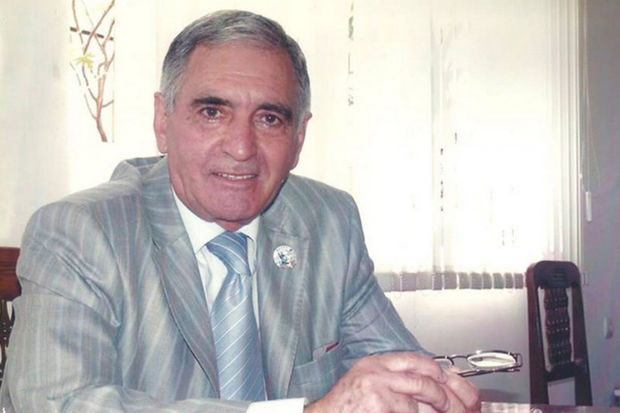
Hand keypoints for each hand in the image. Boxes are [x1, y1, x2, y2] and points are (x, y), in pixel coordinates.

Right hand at [304, 352, 479, 412]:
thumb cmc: (345, 405)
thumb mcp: (367, 382)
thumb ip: (393, 379)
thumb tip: (428, 385)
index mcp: (375, 363)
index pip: (414, 360)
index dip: (436, 370)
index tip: (449, 380)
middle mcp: (376, 372)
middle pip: (423, 379)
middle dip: (444, 396)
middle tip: (457, 407)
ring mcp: (377, 389)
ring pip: (417, 402)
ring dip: (429, 412)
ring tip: (433, 412)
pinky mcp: (378, 405)